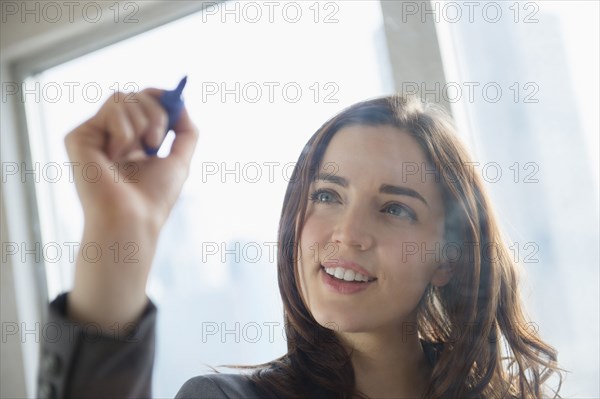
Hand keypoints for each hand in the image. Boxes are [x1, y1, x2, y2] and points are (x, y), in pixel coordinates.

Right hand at [65, 88, 197, 231]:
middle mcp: (110, 136)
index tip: (175, 98)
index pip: (141, 101)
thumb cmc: (154, 197)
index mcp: (132, 141)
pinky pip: (111, 111)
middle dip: (157, 113)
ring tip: (142, 152)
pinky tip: (115, 158)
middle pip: (134, 95)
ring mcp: (94, 135)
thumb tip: (181, 103)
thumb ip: (186, 131)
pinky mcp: (78, 137)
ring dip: (144, 123)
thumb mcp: (180, 160)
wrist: (132, 218)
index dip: (157, 95)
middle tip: (157, 143)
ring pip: (123, 97)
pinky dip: (125, 134)